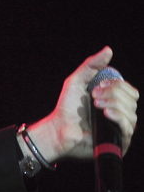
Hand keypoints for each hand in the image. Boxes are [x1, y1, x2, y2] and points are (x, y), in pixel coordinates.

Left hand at [26, 47, 137, 161]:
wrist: (58, 129)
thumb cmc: (67, 108)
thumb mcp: (77, 81)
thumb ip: (91, 65)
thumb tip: (108, 50)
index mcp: (115, 101)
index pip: (129, 90)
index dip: (116, 85)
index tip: (96, 87)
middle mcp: (120, 114)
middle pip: (132, 99)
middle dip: (113, 94)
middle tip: (93, 97)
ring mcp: (120, 127)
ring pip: (131, 112)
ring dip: (114, 105)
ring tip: (96, 106)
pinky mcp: (119, 141)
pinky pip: (128, 127)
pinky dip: (118, 118)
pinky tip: (106, 113)